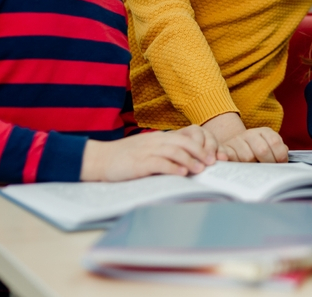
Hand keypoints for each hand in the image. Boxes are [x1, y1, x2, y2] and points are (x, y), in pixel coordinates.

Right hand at [80, 126, 218, 180]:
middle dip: (200, 152)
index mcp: (159, 137)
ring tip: (200, 169)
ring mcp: (147, 151)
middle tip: (211, 163)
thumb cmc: (124, 157)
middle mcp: (155, 141)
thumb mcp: (146, 149)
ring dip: (190, 160)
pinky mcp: (139, 163)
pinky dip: (173, 168)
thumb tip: (184, 161)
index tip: (212, 155)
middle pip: (184, 142)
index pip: (186, 137)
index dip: (201, 145)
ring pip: (175, 151)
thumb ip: (163, 152)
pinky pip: (159, 163)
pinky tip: (182, 174)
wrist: (99, 159)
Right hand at [217, 127, 288, 162]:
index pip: (275, 141)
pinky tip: (236, 164)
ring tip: (254, 168)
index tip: (280, 164)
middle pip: (262, 150)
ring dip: (252, 166)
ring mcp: (236, 141)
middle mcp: (250, 134)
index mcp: (264, 132)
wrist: (236, 146)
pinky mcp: (225, 149)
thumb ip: (280, 151)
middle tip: (268, 170)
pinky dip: (232, 161)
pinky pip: (230, 156)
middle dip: (268, 163)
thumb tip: (284, 160)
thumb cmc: (257, 150)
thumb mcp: (270, 147)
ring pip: (248, 157)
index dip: (280, 156)